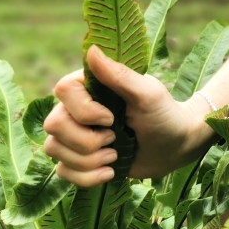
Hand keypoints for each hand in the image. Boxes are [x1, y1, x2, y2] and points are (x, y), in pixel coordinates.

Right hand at [43, 46, 212, 185]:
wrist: (174, 147)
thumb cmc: (164, 114)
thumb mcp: (148, 94)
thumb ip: (119, 75)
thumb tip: (91, 50)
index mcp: (91, 85)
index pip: (62, 90)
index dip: (83, 111)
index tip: (111, 118)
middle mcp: (77, 107)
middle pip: (53, 125)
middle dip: (86, 142)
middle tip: (115, 140)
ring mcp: (75, 134)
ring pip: (54, 150)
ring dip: (88, 161)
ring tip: (115, 156)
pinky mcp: (78, 159)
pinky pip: (63, 172)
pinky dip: (87, 178)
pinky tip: (109, 172)